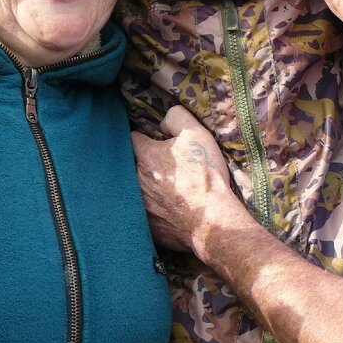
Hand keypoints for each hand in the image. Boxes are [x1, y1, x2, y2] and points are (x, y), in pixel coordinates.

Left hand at [131, 106, 230, 254]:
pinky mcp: (144, 225)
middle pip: (131, 165)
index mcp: (145, 155)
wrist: (211, 220)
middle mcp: (135, 179)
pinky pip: (142, 213)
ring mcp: (138, 204)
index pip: (132, 138)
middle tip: (161, 169)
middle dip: (142, 164)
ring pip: (134, 189)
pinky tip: (167, 210)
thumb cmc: (205, 176)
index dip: (144, 138)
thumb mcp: (197, 134)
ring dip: (145, 187)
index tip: (153, 143)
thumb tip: (162, 122)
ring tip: (165, 190)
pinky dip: (151, 210)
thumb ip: (176, 117)